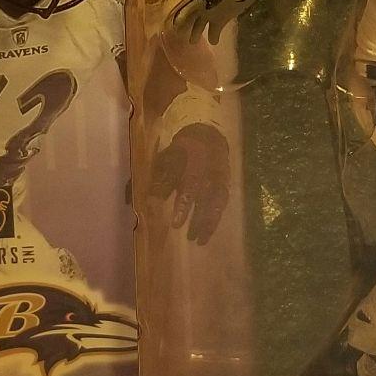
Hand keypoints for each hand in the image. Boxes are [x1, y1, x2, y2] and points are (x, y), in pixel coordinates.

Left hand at [150, 123, 229, 244]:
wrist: (208, 134)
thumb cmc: (183, 150)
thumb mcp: (168, 159)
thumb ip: (161, 180)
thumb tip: (150, 202)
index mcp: (193, 165)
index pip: (189, 189)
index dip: (183, 207)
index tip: (176, 225)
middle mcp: (209, 173)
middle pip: (206, 200)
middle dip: (198, 220)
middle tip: (190, 238)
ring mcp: (220, 179)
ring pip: (217, 203)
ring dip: (209, 223)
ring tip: (200, 240)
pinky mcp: (226, 184)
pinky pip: (223, 203)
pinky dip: (217, 218)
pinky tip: (209, 231)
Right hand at [173, 0, 262, 44]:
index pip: (190, 6)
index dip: (183, 14)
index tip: (177, 22)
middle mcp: (204, 6)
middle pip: (191, 16)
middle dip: (184, 24)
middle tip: (179, 33)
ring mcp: (211, 14)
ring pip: (200, 25)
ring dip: (196, 33)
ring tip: (193, 42)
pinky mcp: (220, 20)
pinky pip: (214, 31)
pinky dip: (214, 37)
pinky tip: (214, 42)